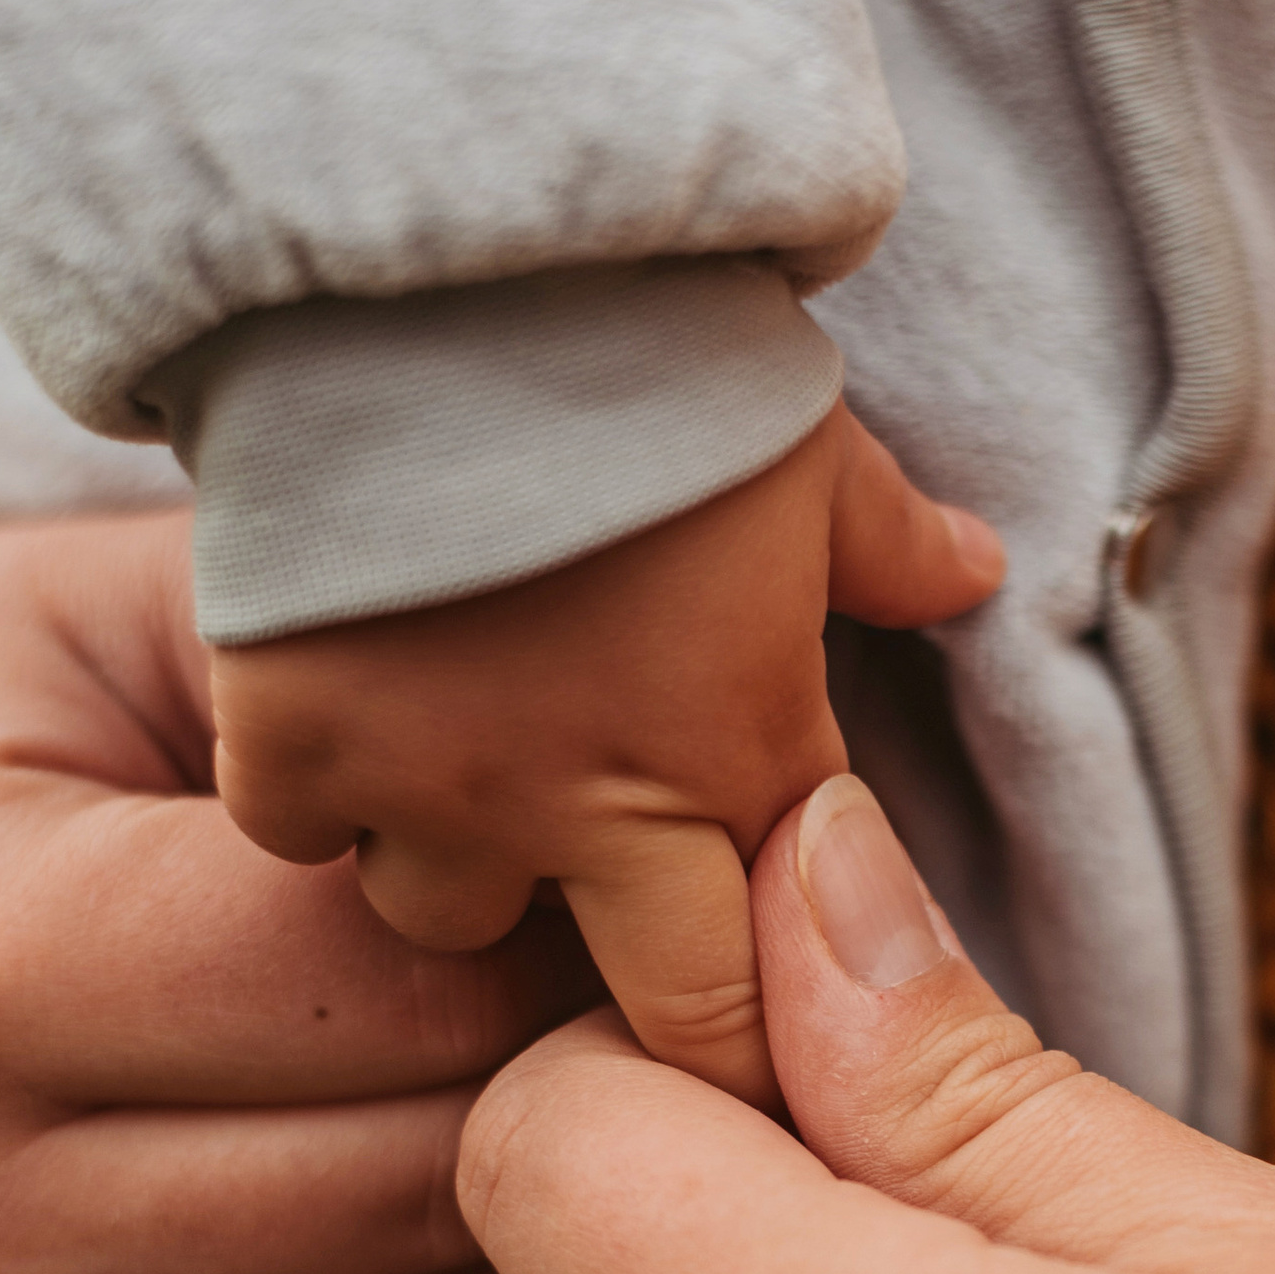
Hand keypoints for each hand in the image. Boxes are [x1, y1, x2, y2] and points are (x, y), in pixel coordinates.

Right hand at [0, 508, 599, 1273]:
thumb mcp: (139, 612)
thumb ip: (361, 688)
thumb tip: (637, 784)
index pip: (397, 1004)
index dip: (564, 940)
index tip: (635, 890)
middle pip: (405, 1194)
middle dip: (580, 1104)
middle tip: (673, 1025)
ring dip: (549, 1265)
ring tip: (622, 1142)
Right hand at [210, 404, 1001, 1107]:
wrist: (447, 261)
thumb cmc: (653, 341)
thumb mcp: (806, 441)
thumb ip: (890, 544)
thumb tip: (977, 575)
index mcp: (741, 755)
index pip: (786, 965)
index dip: (778, 966)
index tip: (759, 947)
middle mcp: (591, 813)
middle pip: (651, 1012)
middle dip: (655, 988)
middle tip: (621, 912)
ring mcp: (435, 790)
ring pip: (444, 918)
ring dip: (466, 866)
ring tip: (464, 763)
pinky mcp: (297, 738)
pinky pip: (299, 828)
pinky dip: (315, 783)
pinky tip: (335, 702)